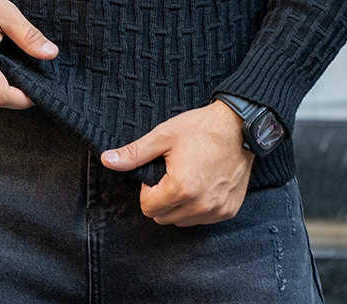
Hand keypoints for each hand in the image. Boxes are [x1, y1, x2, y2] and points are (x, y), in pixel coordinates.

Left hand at [100, 100, 254, 225]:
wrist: (239, 125)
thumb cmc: (201, 128)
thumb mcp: (163, 136)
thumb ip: (134, 153)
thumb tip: (108, 160)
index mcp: (181, 188)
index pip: (148, 208)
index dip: (148, 189)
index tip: (158, 171)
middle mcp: (200, 205)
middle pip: (163, 217)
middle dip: (161, 199)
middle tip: (172, 173)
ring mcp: (216, 210)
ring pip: (182, 221)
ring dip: (179, 205)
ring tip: (188, 177)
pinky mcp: (228, 210)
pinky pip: (203, 219)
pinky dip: (198, 206)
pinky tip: (203, 183)